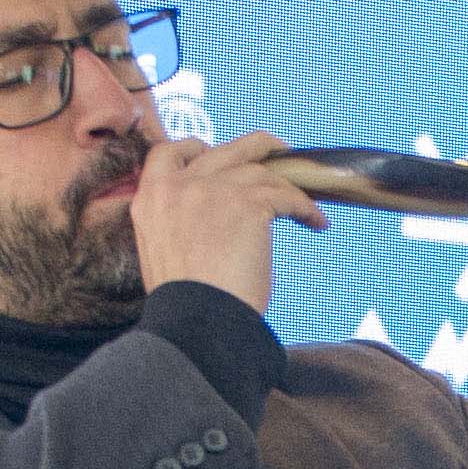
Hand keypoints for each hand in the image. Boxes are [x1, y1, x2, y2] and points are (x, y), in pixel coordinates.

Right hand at [125, 130, 330, 312]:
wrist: (198, 321)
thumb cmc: (187, 304)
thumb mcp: (162, 253)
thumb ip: (180, 224)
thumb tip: (215, 221)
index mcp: (151, 198)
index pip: (168, 153)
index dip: (196, 149)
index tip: (218, 156)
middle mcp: (179, 185)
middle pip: (225, 148)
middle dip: (257, 147)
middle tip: (279, 153)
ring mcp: (214, 189)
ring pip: (262, 169)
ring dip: (289, 184)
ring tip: (306, 204)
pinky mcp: (248, 203)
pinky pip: (288, 195)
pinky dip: (306, 207)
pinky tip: (316, 222)